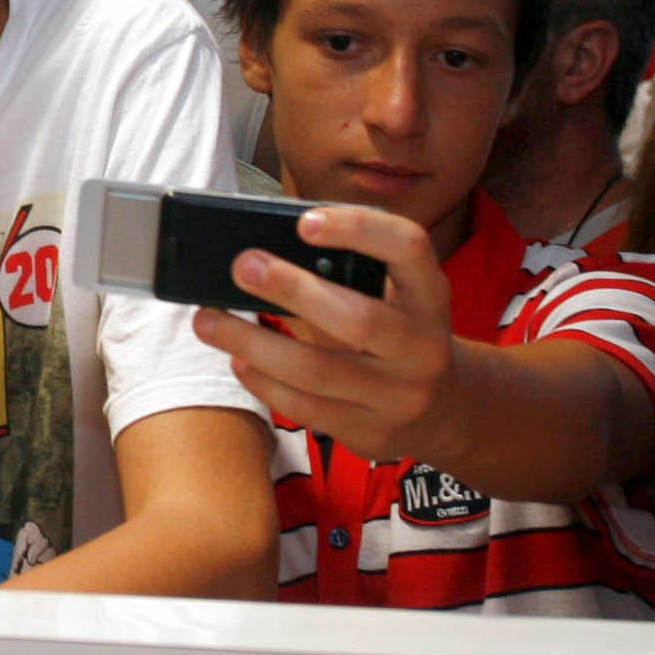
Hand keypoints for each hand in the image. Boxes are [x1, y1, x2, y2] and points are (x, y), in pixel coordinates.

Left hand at [190, 204, 459, 465]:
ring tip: (208, 320)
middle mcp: (423, 346)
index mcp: (430, 295)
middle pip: (357, 319)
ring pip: (318, 371)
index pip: (408, 248)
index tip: (304, 221)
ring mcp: (400, 396)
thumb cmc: (400, 334)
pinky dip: (264, 382)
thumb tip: (263, 250)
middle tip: (242, 267)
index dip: (358, 230)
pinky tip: (238, 360)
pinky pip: (307, 408)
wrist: (446, 410)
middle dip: (292, 290)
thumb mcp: (397, 296)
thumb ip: (348, 273)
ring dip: (254, 343)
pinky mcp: (372, 433)